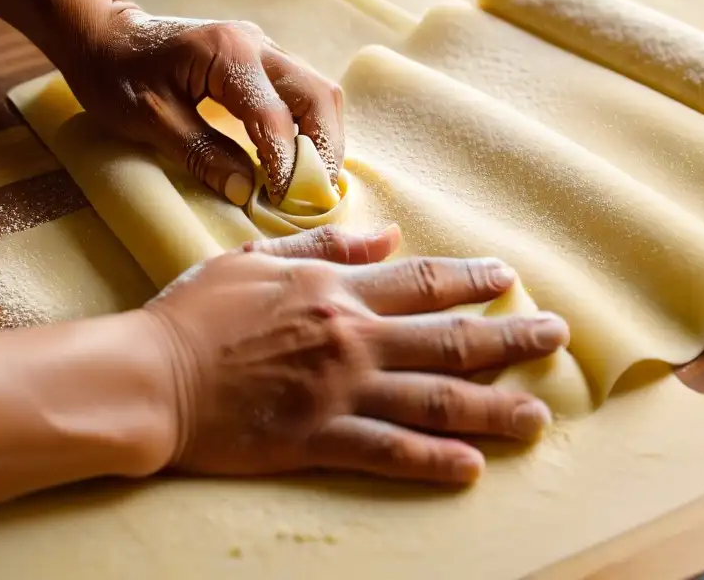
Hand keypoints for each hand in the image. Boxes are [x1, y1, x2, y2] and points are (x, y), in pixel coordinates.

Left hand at [63, 8, 343, 205]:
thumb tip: (244, 191)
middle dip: (326, 149)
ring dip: (323, 138)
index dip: (286, 163)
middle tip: (314, 195)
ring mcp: (264, 48)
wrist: (102, 35)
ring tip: (311, 182)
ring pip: (318, 93)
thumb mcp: (149, 120)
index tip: (284, 202)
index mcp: (228, 55)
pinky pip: (303, 93)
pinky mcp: (263, 60)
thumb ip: (200, 153)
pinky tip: (299, 159)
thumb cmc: (116, 75)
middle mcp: (258, 44)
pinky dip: (311, 128)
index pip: (276, 116)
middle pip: (319, 96)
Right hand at [141, 226, 567, 483]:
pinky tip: (472, 467)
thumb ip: (326, 250)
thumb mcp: (257, 258)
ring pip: (433, 398)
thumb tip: (385, 236)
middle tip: (556, 337)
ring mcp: (338, 392)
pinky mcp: (316, 439)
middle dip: (510, 337)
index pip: (423, 280)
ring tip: (537, 416)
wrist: (147, 376)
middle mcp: (351, 339)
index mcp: (336, 291)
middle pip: (448, 337)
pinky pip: (387, 452)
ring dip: (492, 405)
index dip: (473, 279)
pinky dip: (432, 462)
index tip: (510, 279)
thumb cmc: (196, 313)